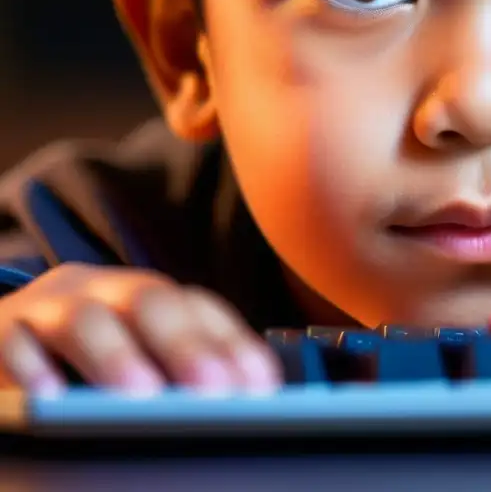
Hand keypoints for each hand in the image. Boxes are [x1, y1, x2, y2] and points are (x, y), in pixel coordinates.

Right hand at [0, 264, 280, 394]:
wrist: (4, 330)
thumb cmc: (88, 358)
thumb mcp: (140, 354)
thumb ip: (181, 371)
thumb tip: (239, 403)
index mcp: (149, 297)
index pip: (201, 308)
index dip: (234, 345)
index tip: (261, 388)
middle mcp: (105, 292)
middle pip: (152, 303)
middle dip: (187, 347)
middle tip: (214, 392)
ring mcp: (50, 308)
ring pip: (86, 319)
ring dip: (118, 356)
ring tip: (141, 397)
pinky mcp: (1, 330)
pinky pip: (14, 342)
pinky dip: (33, 367)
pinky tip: (54, 396)